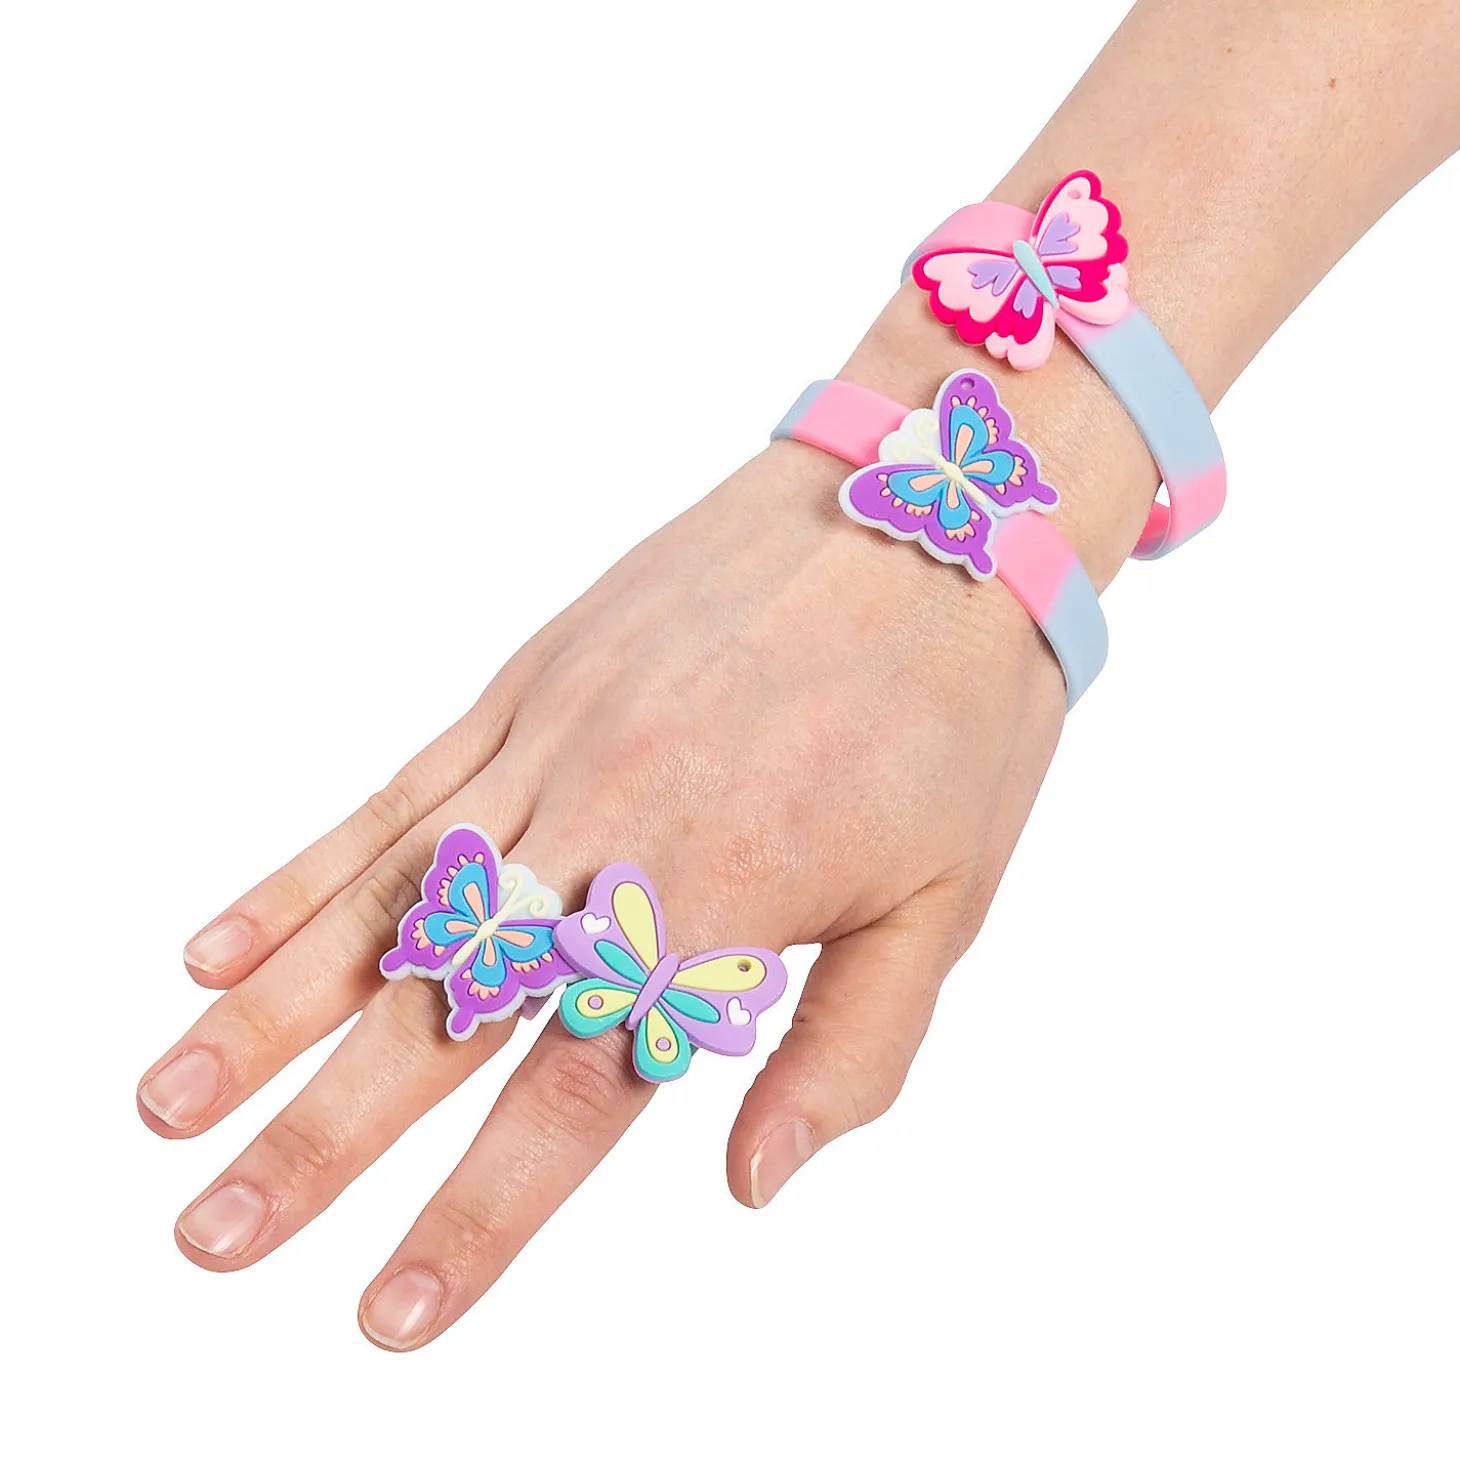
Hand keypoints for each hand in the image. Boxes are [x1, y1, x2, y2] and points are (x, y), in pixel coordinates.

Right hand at [136, 289, 1151, 1349]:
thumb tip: (744, 1188)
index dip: (476, 1215)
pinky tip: (217, 941)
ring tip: (164, 1104)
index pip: (572, 1093)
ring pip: (383, 904)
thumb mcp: (948, 905)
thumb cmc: (955, 710)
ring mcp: (550, 748)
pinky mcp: (526, 683)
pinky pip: (393, 794)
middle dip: (316, 1140)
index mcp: (719, 902)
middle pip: (439, 1012)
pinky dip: (300, 874)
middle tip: (206, 1237)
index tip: (386, 1312)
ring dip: (265, 1015)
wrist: (933, 494)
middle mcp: (608, 831)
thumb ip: (847, 1055)